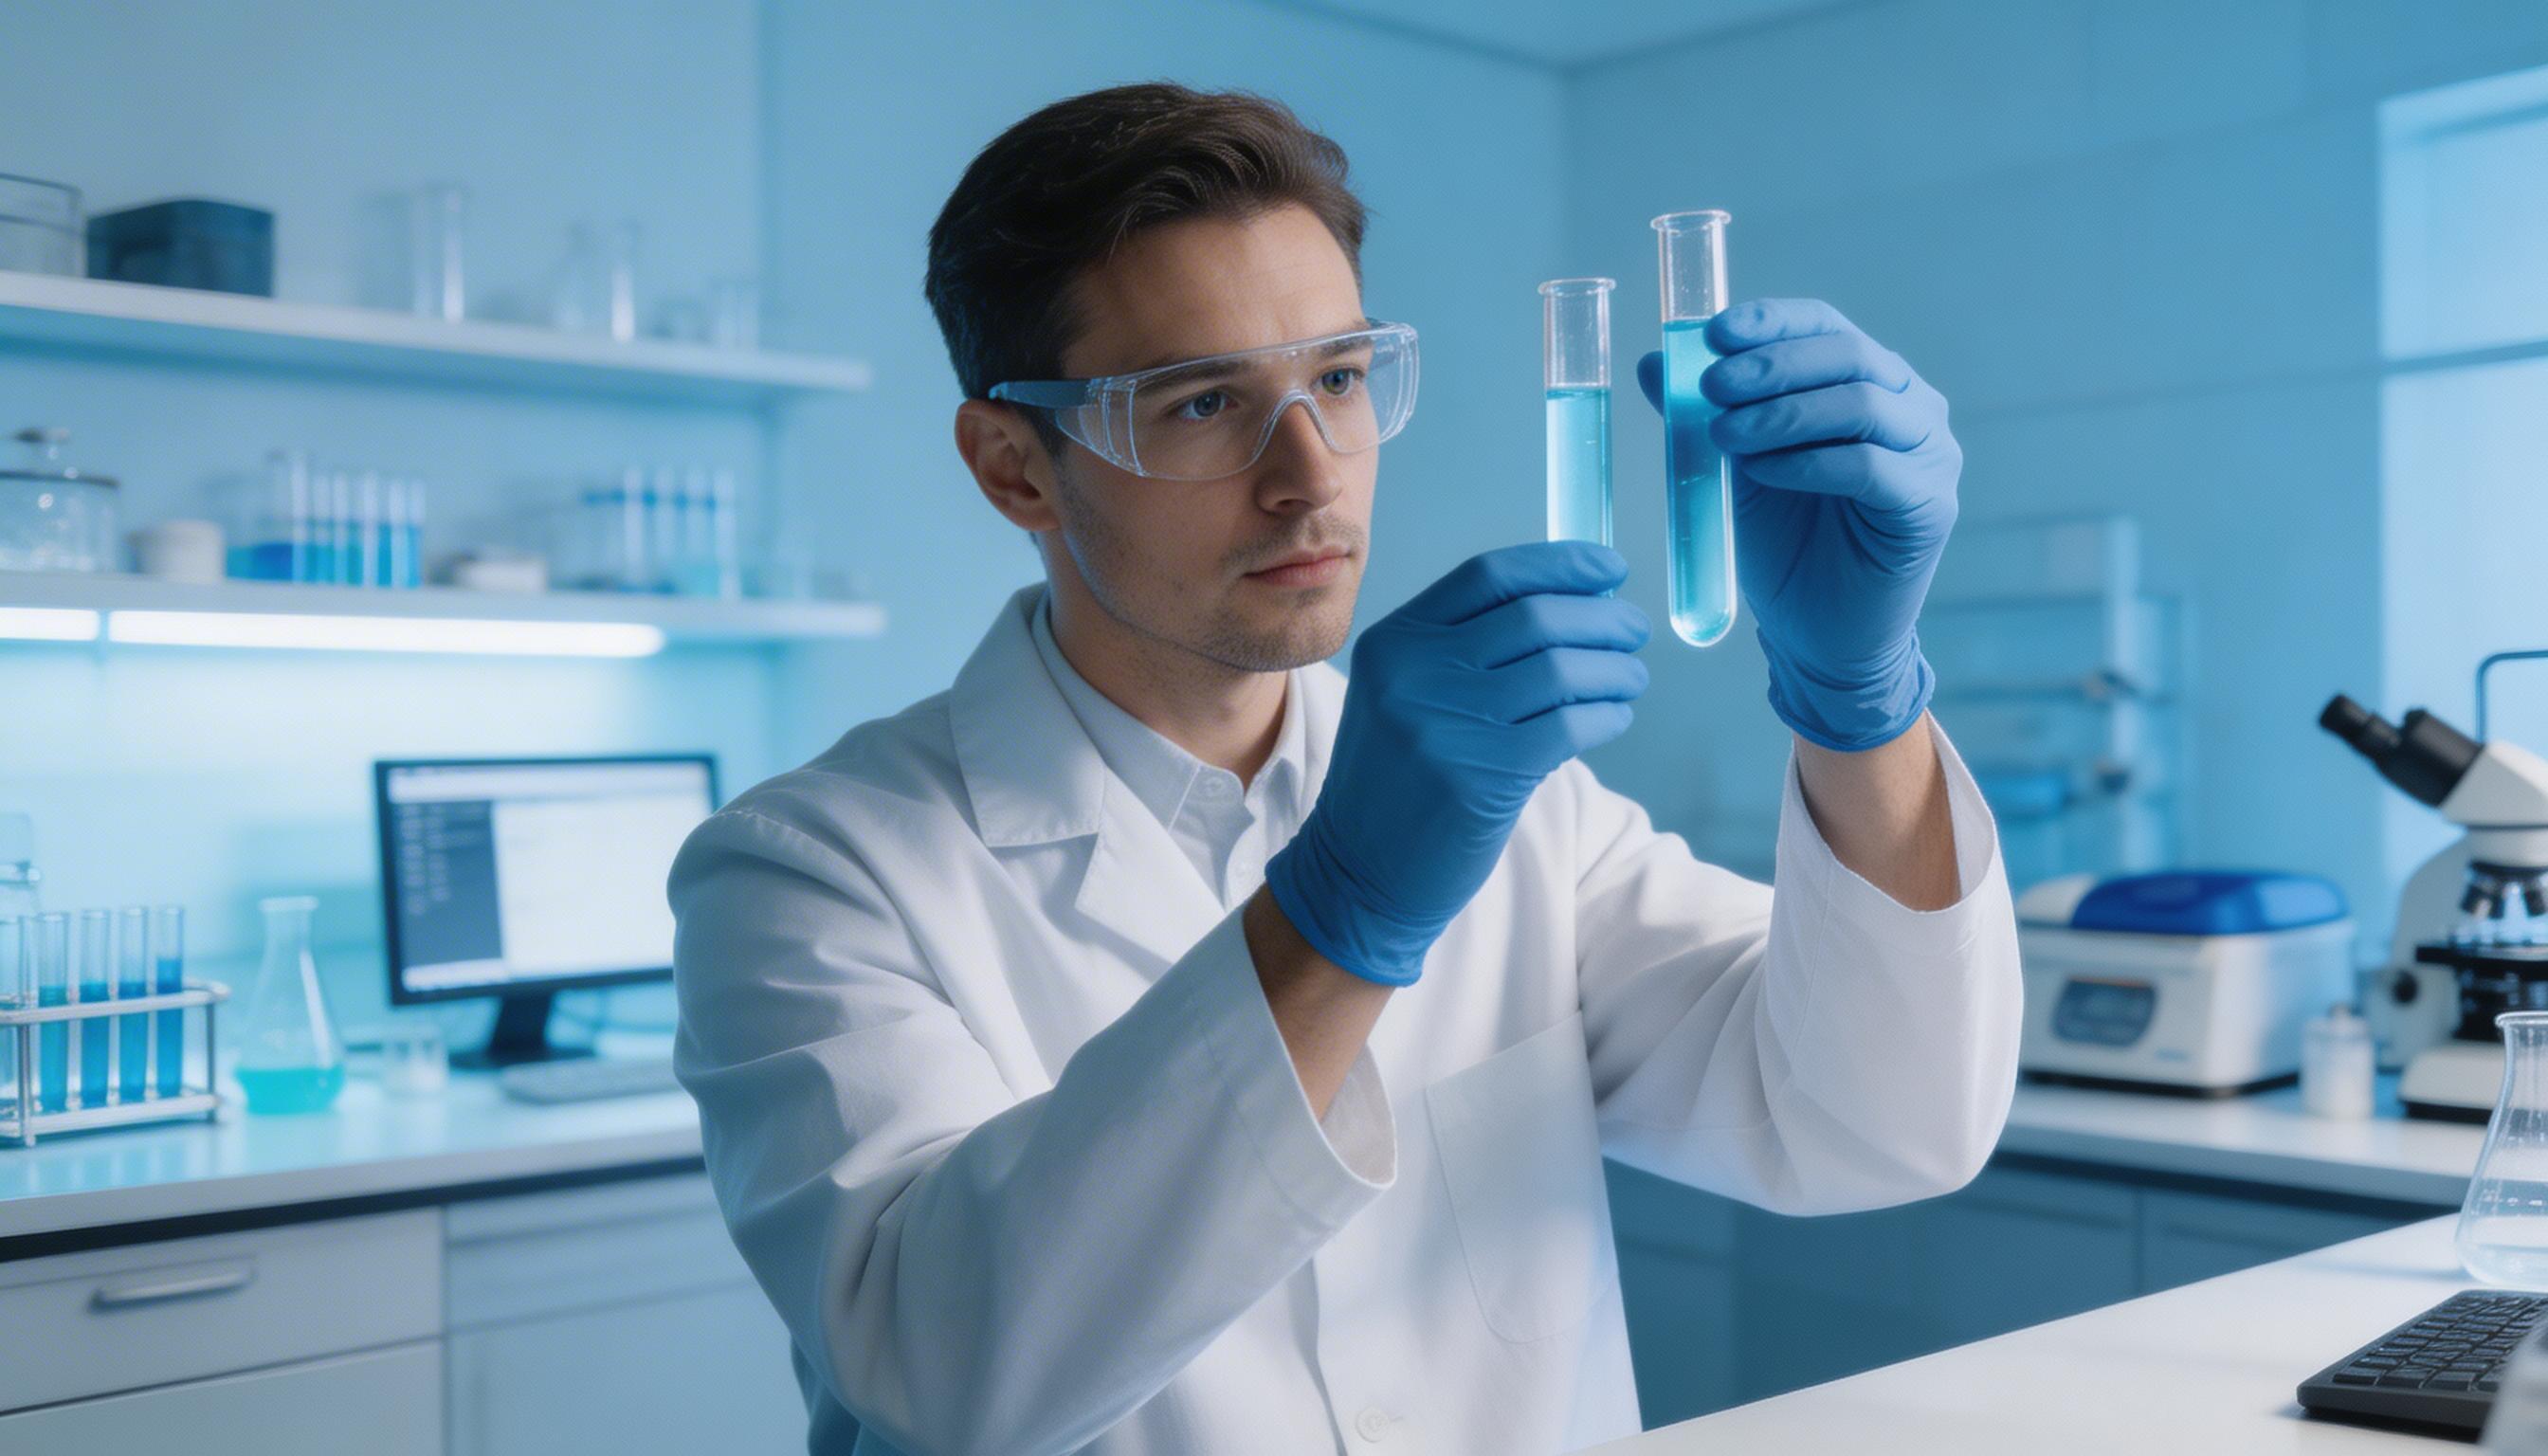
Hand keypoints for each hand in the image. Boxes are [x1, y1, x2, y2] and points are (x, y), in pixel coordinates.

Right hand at [1264, 542, 1649, 985]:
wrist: (1356, 873)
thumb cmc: (1397, 782)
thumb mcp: (1403, 696)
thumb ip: (1466, 650)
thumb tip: (1576, 605)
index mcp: (1395, 641)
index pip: (1490, 575)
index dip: (1560, 564)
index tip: (1609, 569)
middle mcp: (1415, 673)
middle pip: (1535, 616)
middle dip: (1601, 617)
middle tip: (1632, 628)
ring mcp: (1445, 724)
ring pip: (1561, 670)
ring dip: (1614, 669)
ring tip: (1631, 677)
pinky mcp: (1480, 777)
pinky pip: (1569, 727)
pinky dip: (1606, 715)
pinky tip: (1613, 717)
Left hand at [1636, 298, 1958, 751]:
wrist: (1816, 634)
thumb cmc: (1784, 544)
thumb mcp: (1734, 467)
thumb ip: (1704, 413)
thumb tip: (1656, 360)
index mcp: (1867, 381)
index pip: (1826, 326)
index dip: (1772, 322)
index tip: (1713, 333)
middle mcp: (1910, 406)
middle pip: (1848, 355)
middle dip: (1772, 365)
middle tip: (1711, 387)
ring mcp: (1930, 454)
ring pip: (1861, 405)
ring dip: (1783, 413)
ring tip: (1724, 436)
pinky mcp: (1931, 506)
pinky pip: (1871, 468)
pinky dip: (1809, 462)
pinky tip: (1763, 472)